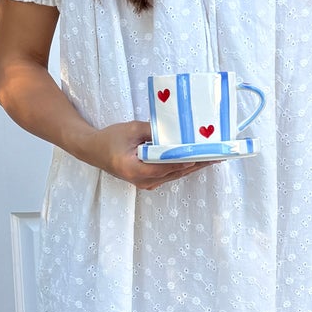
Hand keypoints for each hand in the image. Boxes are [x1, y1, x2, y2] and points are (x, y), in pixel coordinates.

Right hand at [88, 119, 214, 189]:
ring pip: (176, 174)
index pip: (168, 165)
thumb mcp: (131, 130)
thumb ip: (154, 130)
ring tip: (214, 156)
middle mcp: (144, 181)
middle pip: (177, 172)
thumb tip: (177, 129)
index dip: (189, 159)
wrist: (93, 150)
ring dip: (195, 165)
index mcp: (136, 169)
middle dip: (198, 162)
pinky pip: (171, 173)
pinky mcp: (149, 180)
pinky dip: (184, 165)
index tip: (206, 152)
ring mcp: (147, 183)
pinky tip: (198, 158)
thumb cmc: (109, 139)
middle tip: (219, 153)